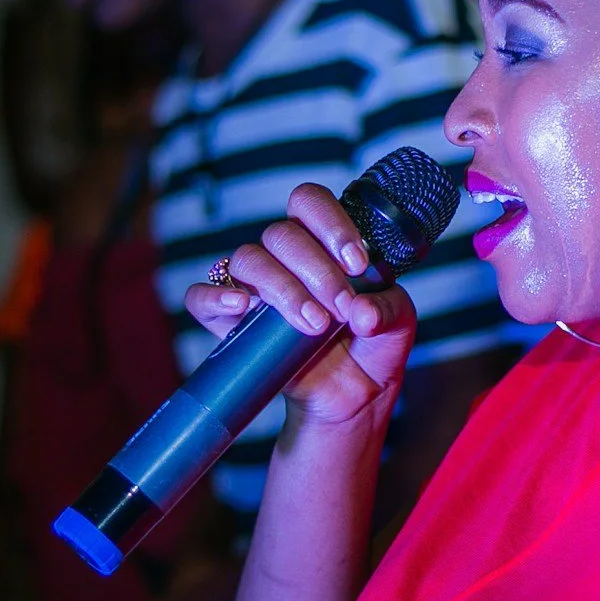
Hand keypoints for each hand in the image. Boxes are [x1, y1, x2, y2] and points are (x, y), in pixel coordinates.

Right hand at [180, 182, 416, 429]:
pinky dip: (215, 296)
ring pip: (249, 259)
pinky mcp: (229, 322)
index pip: (309, 202)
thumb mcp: (397, 324)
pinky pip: (201, 297)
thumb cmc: (373, 347)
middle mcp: (283, 257)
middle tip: (342, 309)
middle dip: (318, 271)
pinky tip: (241, 305)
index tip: (357, 264)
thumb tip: (360, 312)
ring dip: (284, 289)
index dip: (331, 224)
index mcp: (321, 242)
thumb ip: (387, 309)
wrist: (354, 398)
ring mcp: (254, 287)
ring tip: (315, 326)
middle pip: (282, 234)